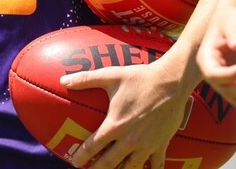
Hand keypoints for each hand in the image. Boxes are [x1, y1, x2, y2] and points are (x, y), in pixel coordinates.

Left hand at [60, 63, 191, 168]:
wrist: (171, 82)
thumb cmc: (140, 78)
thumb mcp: (110, 76)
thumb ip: (85, 79)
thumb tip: (63, 79)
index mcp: (115, 125)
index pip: (93, 147)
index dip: (81, 156)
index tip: (75, 162)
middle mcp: (129, 139)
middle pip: (109, 163)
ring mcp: (146, 145)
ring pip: (131, 167)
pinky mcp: (161, 144)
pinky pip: (156, 165)